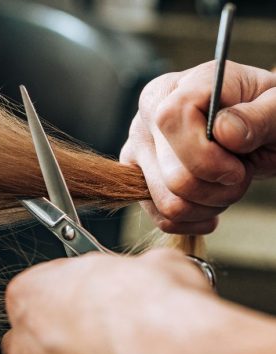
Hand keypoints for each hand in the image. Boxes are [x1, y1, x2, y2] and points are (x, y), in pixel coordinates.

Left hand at [2, 249, 216, 353]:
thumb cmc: (156, 318)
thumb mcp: (154, 263)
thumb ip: (133, 272)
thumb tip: (152, 274)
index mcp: (31, 296)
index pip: (42, 285)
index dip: (76, 287)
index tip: (100, 289)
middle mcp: (28, 348)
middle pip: (40, 334)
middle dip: (70, 329)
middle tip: (112, 325)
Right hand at [120, 61, 275, 233]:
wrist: (245, 133)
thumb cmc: (261, 115)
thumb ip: (260, 115)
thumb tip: (225, 132)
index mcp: (174, 90)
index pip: (172, 120)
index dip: (206, 155)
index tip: (237, 166)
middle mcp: (145, 119)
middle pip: (174, 177)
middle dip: (218, 189)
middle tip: (239, 176)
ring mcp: (136, 152)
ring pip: (168, 204)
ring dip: (208, 206)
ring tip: (225, 188)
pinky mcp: (136, 182)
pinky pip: (162, 218)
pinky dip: (192, 221)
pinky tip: (210, 209)